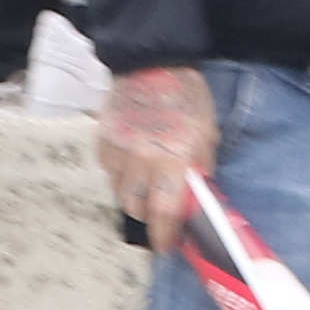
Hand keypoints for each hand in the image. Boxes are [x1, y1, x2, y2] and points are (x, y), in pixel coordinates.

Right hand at [96, 66, 218, 254]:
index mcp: (172, 160)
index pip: (164, 212)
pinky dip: (119, 173)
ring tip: (145, 185)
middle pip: (136, 207)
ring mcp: (118, 150)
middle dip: (148, 214)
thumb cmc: (187, 99)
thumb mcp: (206, 134)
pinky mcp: (103, 140)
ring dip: (133, 194)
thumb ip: (200, 168)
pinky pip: (108, 169)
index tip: (166, 247)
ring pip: (119, 191)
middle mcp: (141, 160)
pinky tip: (131, 161)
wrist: (152, 63)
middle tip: (159, 209)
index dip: (164, 236)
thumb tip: (197, 197)